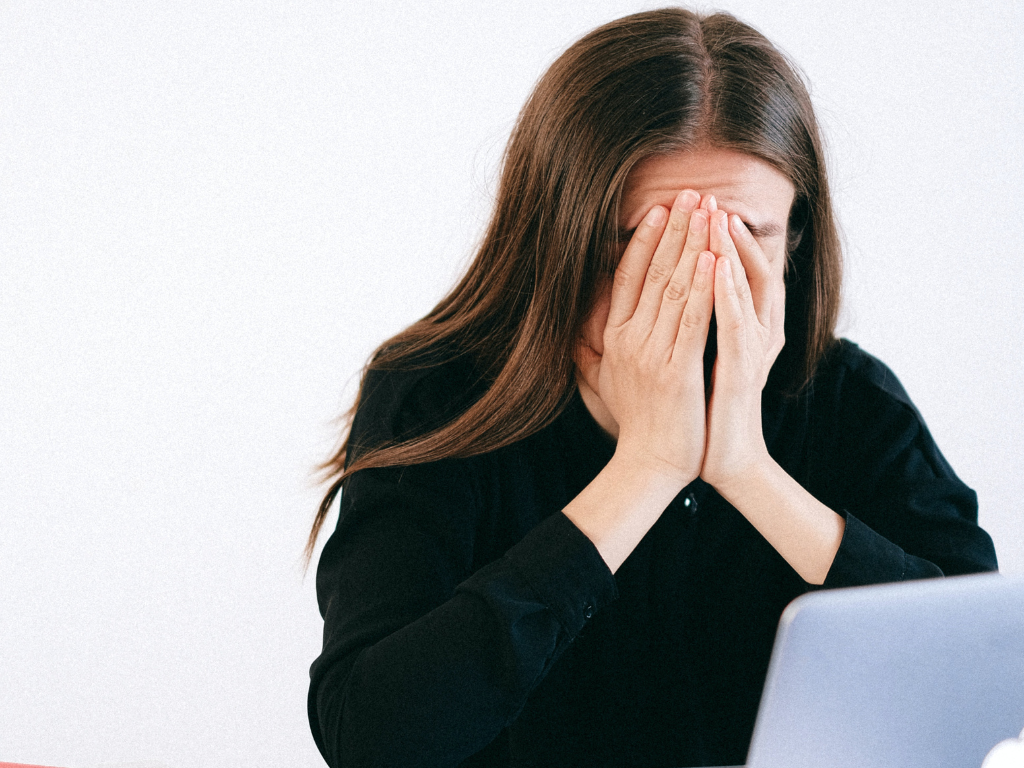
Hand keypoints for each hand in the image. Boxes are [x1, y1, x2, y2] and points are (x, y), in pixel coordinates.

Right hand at [576, 188, 715, 484]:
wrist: (649, 463)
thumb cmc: (637, 422)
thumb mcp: (608, 379)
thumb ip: (596, 348)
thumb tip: (583, 327)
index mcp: (615, 337)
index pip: (628, 277)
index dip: (644, 240)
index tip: (660, 209)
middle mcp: (628, 339)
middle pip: (653, 272)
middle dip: (675, 229)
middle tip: (691, 193)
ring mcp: (651, 353)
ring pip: (674, 288)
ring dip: (692, 245)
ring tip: (706, 210)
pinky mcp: (676, 370)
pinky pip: (692, 321)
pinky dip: (702, 287)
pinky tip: (712, 258)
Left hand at [700, 205, 785, 492]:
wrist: (722, 458)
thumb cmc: (700, 412)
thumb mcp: (683, 362)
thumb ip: (673, 331)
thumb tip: (639, 307)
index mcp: (731, 327)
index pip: (720, 272)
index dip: (704, 240)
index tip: (683, 209)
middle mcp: (748, 332)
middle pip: (736, 270)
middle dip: (718, 232)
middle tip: (704, 196)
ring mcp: (750, 350)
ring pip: (743, 289)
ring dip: (728, 251)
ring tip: (714, 217)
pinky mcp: (745, 370)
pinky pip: (738, 324)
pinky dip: (728, 293)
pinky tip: (716, 266)